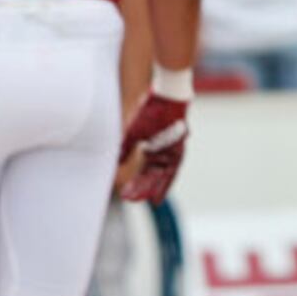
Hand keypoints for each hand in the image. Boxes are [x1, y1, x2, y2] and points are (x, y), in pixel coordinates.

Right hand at [117, 87, 189, 204]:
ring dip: (154, 187)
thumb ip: (127, 148)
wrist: (166, 95)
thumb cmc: (150, 110)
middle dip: (142, 188)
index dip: (136, 183)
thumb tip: (118, 163)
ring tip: (148, 200)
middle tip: (131, 200)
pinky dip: (168, 179)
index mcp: (152, 148)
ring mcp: (172, 151)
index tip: (127, 195)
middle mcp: (163, 153)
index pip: (144, 170)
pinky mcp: (179, 148)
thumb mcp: (133, 132)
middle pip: (152, 175)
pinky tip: (162, 186)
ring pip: (163, 174)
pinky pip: (174, 167)